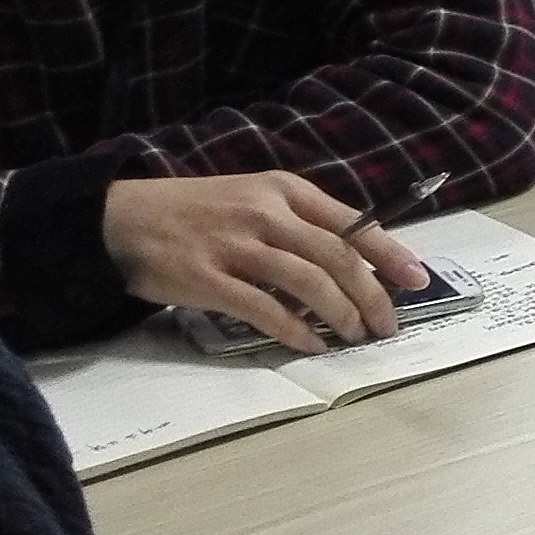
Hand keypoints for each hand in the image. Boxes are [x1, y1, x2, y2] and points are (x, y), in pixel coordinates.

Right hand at [101, 172, 422, 355]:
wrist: (119, 219)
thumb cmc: (192, 212)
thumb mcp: (251, 199)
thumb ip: (295, 225)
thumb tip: (348, 265)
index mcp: (282, 190)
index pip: (351, 221)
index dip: (388, 253)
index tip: (416, 278)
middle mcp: (265, 212)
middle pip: (337, 255)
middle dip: (372, 294)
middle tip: (387, 324)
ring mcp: (235, 244)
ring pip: (308, 282)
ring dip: (340, 314)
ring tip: (354, 337)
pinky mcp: (206, 278)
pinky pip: (263, 308)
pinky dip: (294, 329)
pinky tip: (310, 344)